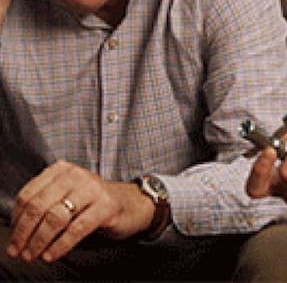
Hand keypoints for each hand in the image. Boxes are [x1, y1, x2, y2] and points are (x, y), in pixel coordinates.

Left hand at [6, 160, 154, 262]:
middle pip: (39, 206)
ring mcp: (92, 190)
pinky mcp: (106, 206)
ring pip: (55, 218)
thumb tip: (18, 230)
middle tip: (18, 251)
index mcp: (62, 170)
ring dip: (39, 241)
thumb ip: (46, 203)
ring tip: (33, 255)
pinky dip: (60, 246)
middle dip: (24, 233)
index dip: (17, 220)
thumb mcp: (68, 195)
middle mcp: (76, 176)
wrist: (133, 203)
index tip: (14, 238)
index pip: (28, 195)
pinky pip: (76, 229)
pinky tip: (51, 255)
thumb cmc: (94, 203)